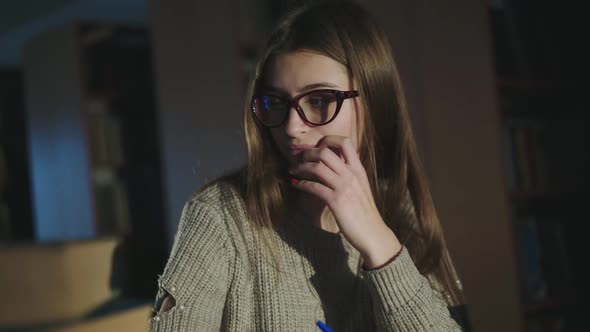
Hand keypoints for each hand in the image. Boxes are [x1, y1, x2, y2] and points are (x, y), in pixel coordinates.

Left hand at [289, 135, 401, 268]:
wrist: (372, 232)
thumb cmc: (364, 211)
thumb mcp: (360, 186)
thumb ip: (349, 174)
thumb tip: (331, 165)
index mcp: (358, 169)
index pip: (345, 142)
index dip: (328, 140)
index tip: (316, 146)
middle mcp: (351, 174)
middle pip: (326, 152)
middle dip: (308, 153)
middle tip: (300, 159)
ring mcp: (344, 187)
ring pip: (317, 167)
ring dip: (300, 167)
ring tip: (293, 171)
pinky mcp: (336, 201)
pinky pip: (314, 187)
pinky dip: (301, 184)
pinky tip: (296, 185)